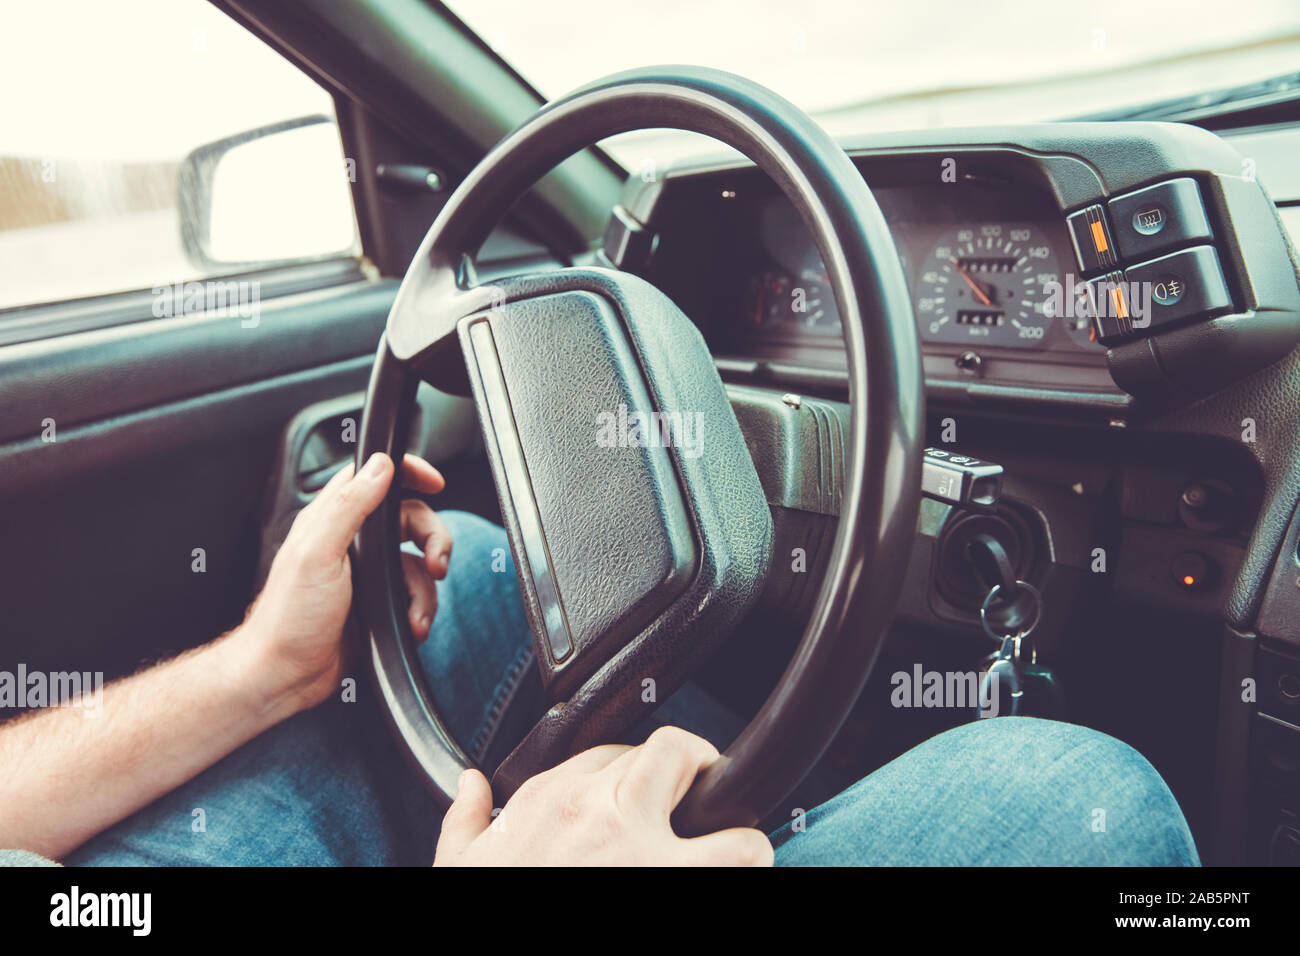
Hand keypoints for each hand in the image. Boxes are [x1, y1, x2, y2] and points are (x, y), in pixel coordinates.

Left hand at [232, 452, 450, 715]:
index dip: (406, 473)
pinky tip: (409, 625)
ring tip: (415, 609)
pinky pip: (414, 595)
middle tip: (437, 560)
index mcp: (331, 521)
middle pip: (409, 519)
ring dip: (426, 587)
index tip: (434, 482)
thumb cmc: (289, 618)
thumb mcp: (318, 552)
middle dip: (433, 537)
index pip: (373, 478)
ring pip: (417, 561)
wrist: (286, 674)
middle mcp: (351, 542)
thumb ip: (349, 506)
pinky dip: (419, 609)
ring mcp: (366, 574)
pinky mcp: (377, 603)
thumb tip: (380, 465)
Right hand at [433, 726, 773, 865]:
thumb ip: (466, 821)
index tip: (642, 792)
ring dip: (726, 811)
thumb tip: (471, 785)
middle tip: (697, 801)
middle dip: (689, 769)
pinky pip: (740, 853)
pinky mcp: (676, 878)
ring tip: (728, 839)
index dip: (633, 769)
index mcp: (548, 800)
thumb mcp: (459, 866)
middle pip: (667, 750)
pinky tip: (739, 871)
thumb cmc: (484, 914)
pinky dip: (748, 859)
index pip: (606, 752)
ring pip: (714, 788)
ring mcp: (642, 845)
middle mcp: (598, 809)